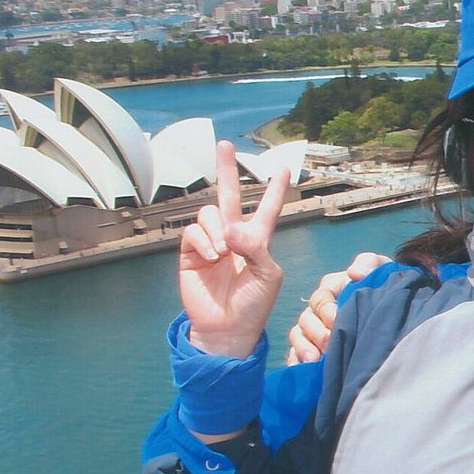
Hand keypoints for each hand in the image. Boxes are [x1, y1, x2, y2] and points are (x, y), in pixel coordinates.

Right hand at [179, 141, 291, 359]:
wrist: (227, 329)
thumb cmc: (253, 305)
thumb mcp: (268, 276)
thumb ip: (256, 248)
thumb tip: (231, 228)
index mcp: (257, 242)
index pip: (266, 209)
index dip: (274, 190)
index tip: (282, 168)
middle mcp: (233, 237)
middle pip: (229, 196)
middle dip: (227, 170)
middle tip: (224, 144)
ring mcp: (210, 243)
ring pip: (209, 213)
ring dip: (218, 229)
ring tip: (224, 252)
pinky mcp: (191, 253)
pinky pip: (193, 232)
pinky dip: (204, 240)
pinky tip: (213, 256)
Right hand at [284, 251, 392, 363]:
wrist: (393, 308)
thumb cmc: (381, 285)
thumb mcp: (379, 268)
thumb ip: (368, 263)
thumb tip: (355, 274)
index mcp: (330, 289)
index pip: (321, 298)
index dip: (326, 309)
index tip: (336, 321)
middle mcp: (317, 309)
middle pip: (306, 319)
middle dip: (316, 332)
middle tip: (329, 344)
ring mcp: (312, 329)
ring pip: (298, 336)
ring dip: (304, 347)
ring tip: (314, 360)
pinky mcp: (311, 348)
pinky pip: (296, 354)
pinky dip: (297, 361)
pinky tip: (304, 369)